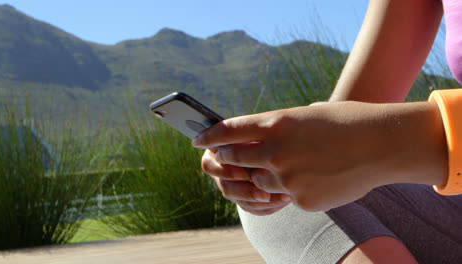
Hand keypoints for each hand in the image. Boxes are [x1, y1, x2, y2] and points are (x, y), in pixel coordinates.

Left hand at [194, 101, 446, 211]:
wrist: (384, 144)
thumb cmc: (346, 122)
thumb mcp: (306, 116)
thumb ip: (277, 129)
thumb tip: (256, 140)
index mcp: (276, 123)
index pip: (228, 131)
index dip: (208, 135)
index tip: (197, 139)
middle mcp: (276, 152)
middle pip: (235, 158)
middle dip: (225, 157)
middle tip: (221, 156)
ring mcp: (288, 179)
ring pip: (258, 182)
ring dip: (263, 175)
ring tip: (281, 165)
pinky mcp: (301, 200)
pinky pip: (286, 196)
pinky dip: (292, 188)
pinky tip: (313, 176)